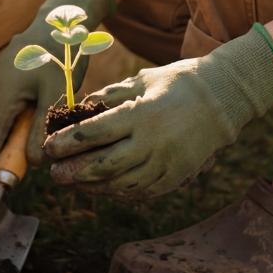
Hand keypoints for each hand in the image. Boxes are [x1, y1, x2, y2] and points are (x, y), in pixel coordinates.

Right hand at [0, 0, 117, 176]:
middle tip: (7, 177)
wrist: (59, 20)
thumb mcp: (57, 94)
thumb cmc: (61, 56)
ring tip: (18, 157)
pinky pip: (2, 105)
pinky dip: (9, 122)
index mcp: (4, 93)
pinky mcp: (4, 75)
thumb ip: (44, 128)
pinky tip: (24, 129)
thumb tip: (35, 161)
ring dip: (4, 137)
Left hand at [42, 26, 272, 197]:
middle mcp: (152, 144)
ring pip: (121, 185)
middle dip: (74, 173)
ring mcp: (166, 164)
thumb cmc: (177, 82)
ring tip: (75, 182)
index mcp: (141, 115)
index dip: (66, 144)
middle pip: (103, 166)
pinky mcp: (176, 178)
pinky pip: (142, 192)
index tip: (48, 148)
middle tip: (54, 175)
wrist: (224, 99)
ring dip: (93, 187)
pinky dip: (119, 192)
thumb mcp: (141, 80)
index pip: (93, 134)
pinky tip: (103, 187)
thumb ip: (109, 96)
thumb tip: (76, 110)